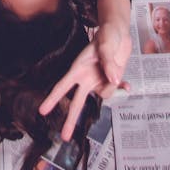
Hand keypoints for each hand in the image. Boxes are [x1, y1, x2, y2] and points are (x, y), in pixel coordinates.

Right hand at [38, 21, 130, 140]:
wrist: (120, 31)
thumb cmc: (108, 34)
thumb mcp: (106, 44)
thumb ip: (108, 63)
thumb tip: (114, 82)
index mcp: (79, 68)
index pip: (63, 85)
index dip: (53, 98)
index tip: (42, 111)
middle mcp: (86, 77)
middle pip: (77, 102)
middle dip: (70, 119)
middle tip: (64, 137)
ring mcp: (98, 80)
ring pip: (103, 95)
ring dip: (111, 87)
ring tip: (116, 67)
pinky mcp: (109, 81)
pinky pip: (115, 90)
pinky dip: (121, 88)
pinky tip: (126, 85)